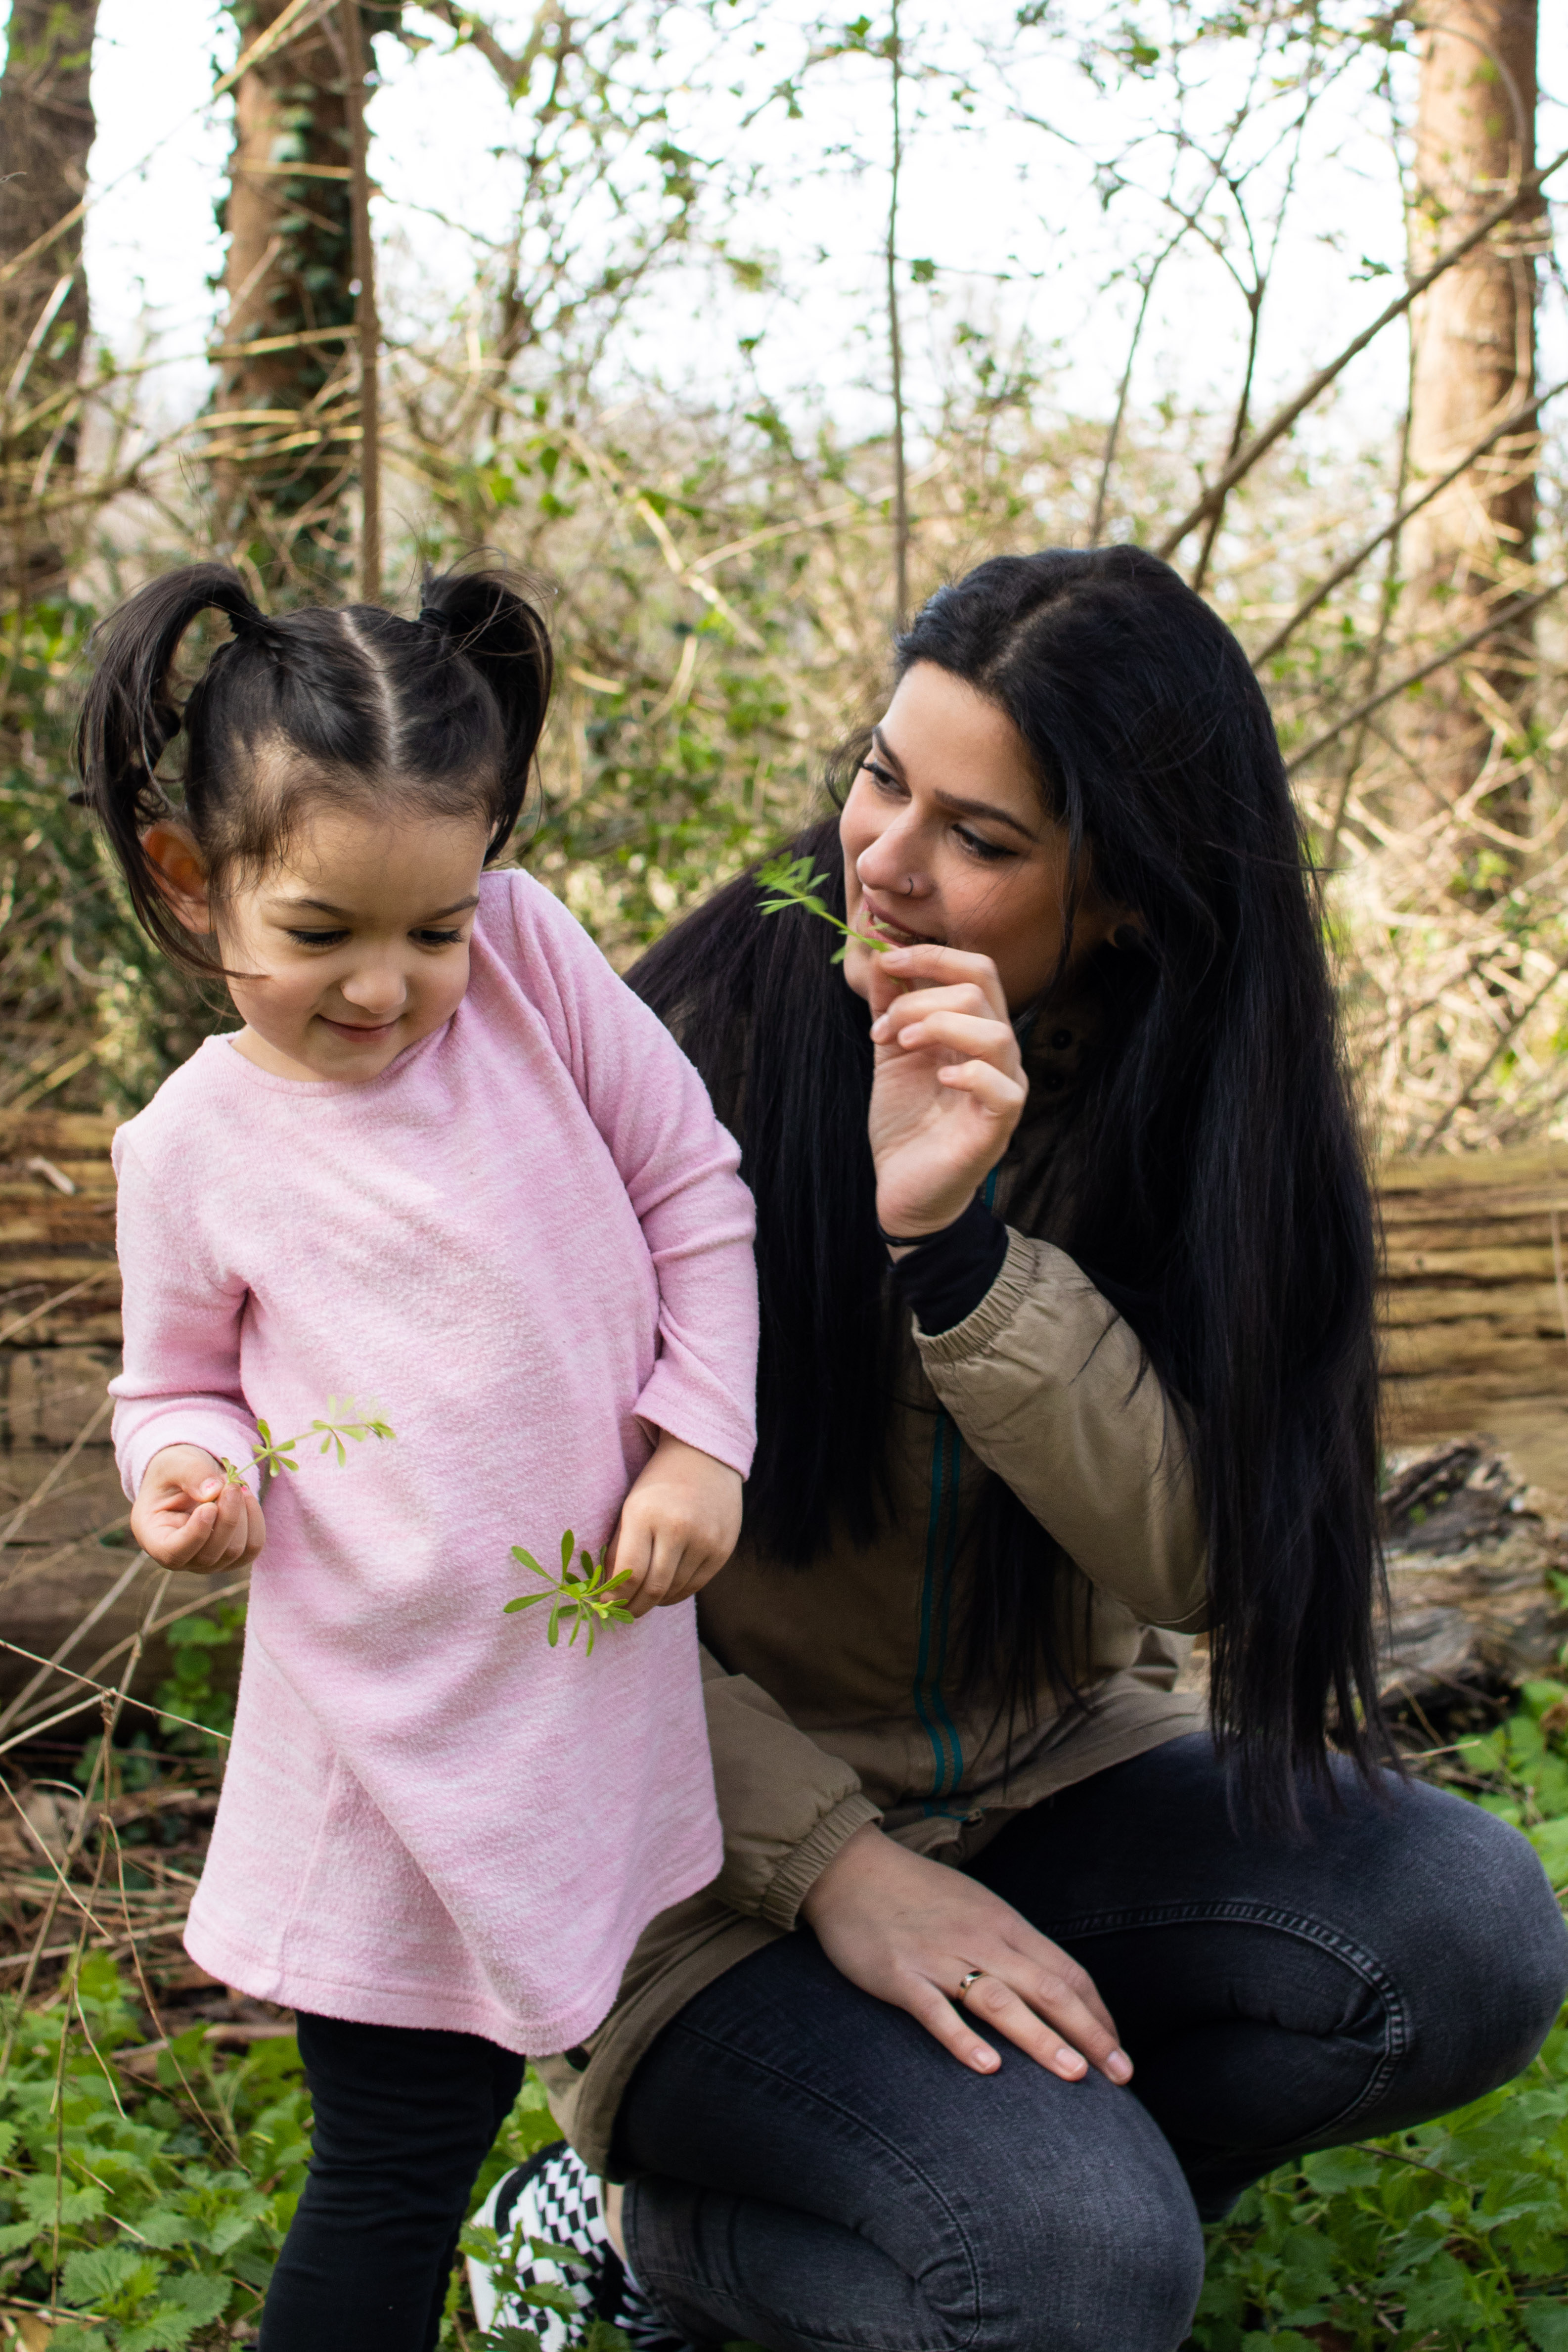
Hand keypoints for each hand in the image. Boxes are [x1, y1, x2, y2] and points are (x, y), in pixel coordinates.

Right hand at [131, 1444, 265, 1572]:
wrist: (188, 1477)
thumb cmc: (174, 1472)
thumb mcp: (174, 1463)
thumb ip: (190, 1474)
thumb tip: (214, 1491)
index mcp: (155, 1538)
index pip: (174, 1553)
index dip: (196, 1533)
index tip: (209, 1506)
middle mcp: (181, 1559)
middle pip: (210, 1554)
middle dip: (227, 1517)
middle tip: (231, 1484)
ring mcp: (208, 1562)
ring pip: (235, 1552)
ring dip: (242, 1515)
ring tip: (235, 1486)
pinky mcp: (232, 1557)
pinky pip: (252, 1547)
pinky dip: (255, 1520)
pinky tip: (246, 1498)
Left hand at [607, 1430, 742, 1618]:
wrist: (704, 1456)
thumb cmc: (658, 1482)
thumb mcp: (630, 1507)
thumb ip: (619, 1548)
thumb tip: (610, 1591)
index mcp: (645, 1514)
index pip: (629, 1574)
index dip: (615, 1597)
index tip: (607, 1605)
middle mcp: (677, 1528)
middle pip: (653, 1588)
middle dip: (634, 1607)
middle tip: (624, 1613)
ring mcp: (705, 1539)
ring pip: (675, 1590)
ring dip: (655, 1601)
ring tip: (644, 1600)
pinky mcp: (723, 1548)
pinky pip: (696, 1585)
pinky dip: (677, 1593)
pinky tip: (666, 1590)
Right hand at [800, 1822, 1130, 2084]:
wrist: (850, 1869)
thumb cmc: (919, 1894)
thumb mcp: (977, 1909)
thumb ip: (1012, 1947)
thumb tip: (1053, 1990)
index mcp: (1004, 1924)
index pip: (1067, 1972)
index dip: (1098, 2015)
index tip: (1119, 2054)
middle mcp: (980, 1939)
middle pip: (1047, 1988)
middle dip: (1089, 2034)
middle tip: (1120, 2078)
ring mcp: (939, 1957)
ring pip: (1000, 2000)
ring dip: (1041, 2039)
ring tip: (1073, 2075)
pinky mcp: (900, 1975)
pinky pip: (935, 2010)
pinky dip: (962, 2038)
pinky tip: (986, 2068)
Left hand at [866, 945, 1026, 1238]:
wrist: (904, 1188)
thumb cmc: (905, 1122)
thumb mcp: (891, 1054)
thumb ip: (890, 1009)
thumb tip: (882, 959)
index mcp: (974, 1030)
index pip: (976, 969)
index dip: (931, 955)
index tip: (886, 960)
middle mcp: (997, 1053)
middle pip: (982, 988)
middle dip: (923, 993)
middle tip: (885, 1025)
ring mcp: (1003, 1088)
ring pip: (995, 1032)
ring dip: (938, 1026)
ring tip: (901, 1046)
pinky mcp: (998, 1125)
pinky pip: (1002, 1087)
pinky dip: (968, 1073)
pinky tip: (937, 1079)